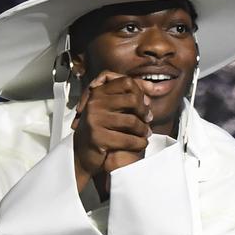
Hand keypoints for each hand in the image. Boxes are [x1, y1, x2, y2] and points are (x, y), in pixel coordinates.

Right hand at [72, 71, 152, 190]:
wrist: (83, 152)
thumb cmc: (101, 128)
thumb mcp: (111, 108)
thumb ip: (128, 96)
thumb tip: (151, 92)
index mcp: (98, 92)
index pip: (127, 82)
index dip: (140, 91)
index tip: (145, 103)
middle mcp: (95, 103)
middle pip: (132, 99)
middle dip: (144, 110)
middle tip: (148, 119)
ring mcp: (95, 120)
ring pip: (131, 120)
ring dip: (143, 129)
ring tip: (146, 133)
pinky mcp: (98, 137)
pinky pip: (127, 139)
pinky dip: (139, 143)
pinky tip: (142, 144)